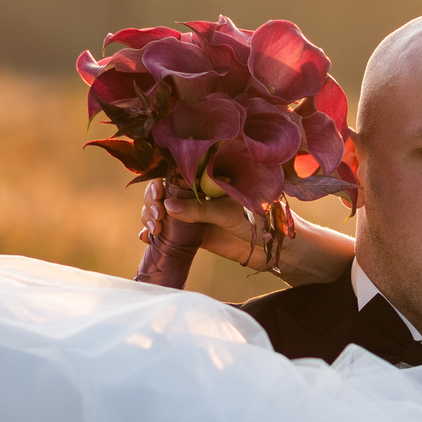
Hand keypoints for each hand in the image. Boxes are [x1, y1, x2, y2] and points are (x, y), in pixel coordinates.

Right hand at [139, 181, 357, 286]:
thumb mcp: (227, 212)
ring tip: (153, 230)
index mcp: (207, 177)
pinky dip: (153, 234)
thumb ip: (198, 210)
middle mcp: (197, 192)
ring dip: (151, 217)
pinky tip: (146, 238)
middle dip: (153, 202)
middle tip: (157, 218)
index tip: (159, 196)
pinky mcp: (193, 234)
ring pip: (162, 210)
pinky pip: (168, 231)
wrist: (274, 248)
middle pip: (163, 191)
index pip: (174, 172)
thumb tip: (167, 206)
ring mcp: (194, 213)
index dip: (160, 182)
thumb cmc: (259, 219)